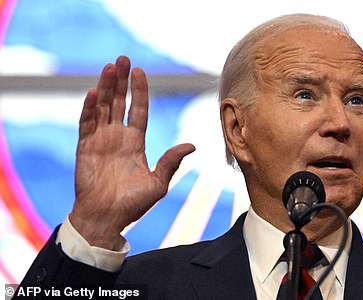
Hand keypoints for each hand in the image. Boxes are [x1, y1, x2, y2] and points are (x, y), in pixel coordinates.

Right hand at [69, 56, 194, 249]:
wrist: (107, 219)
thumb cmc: (133, 205)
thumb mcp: (158, 182)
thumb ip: (171, 162)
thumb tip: (192, 145)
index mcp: (135, 143)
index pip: (139, 110)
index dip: (139, 91)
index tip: (140, 72)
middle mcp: (117, 137)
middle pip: (119, 102)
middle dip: (121, 81)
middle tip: (123, 59)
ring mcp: (100, 141)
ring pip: (102, 107)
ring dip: (104, 87)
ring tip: (109, 67)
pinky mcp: (85, 148)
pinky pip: (86, 124)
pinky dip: (89, 108)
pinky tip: (93, 93)